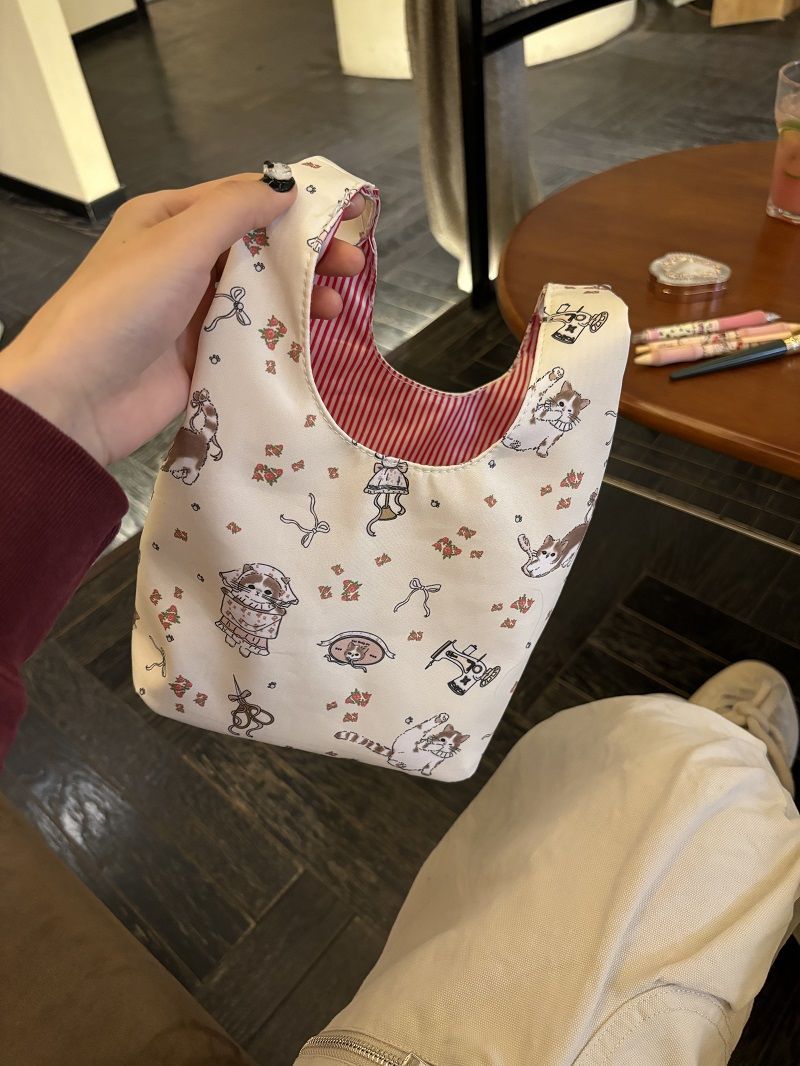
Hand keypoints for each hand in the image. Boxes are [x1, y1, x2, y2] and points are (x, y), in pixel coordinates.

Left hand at [0, 173, 365, 465]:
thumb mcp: (178, 242)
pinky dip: (284, 337)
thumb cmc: (122, 306)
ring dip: (299, 297)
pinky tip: (315, 338)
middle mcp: (182, 261)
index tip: (342, 213)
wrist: (79, 397)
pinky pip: (252, 340)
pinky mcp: (204, 357)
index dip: (291, 202)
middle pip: (256, 249)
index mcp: (168, 220)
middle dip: (304, 254)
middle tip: (351, 265)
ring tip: (337, 305)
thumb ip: (234, 211)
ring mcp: (194, 312)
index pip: (239, 200)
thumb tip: (286, 185)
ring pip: (259, 295)